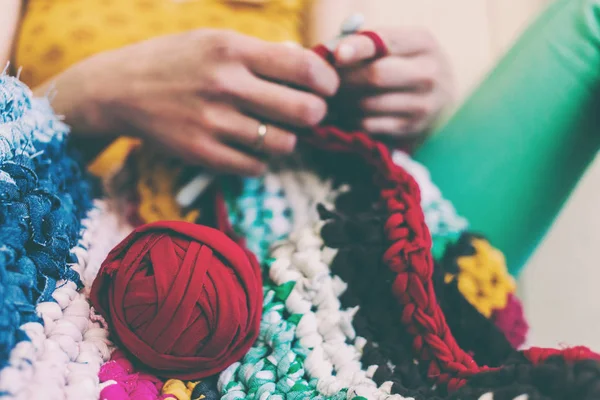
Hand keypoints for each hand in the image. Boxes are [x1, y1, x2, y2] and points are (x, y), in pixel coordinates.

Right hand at [42, 29, 338, 174]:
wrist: (118, 88)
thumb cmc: (175, 60)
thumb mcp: (214, 40)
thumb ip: (261, 53)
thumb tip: (309, 67)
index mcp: (233, 49)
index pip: (305, 68)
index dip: (327, 82)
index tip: (326, 89)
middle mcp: (225, 85)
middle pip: (304, 112)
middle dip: (315, 115)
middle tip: (306, 114)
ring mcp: (213, 122)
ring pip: (284, 144)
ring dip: (286, 140)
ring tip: (272, 131)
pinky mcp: (201, 153)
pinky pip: (256, 167)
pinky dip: (260, 160)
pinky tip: (248, 147)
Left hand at [332, 27, 452, 138]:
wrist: (442, 98)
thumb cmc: (405, 65)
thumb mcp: (398, 46)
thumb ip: (367, 43)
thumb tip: (333, 53)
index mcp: (423, 43)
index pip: (386, 42)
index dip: (357, 48)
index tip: (337, 55)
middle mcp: (428, 73)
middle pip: (375, 76)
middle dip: (344, 79)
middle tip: (327, 81)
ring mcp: (422, 105)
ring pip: (368, 104)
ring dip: (342, 101)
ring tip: (332, 97)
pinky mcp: (410, 130)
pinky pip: (368, 126)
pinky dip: (350, 120)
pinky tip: (343, 113)